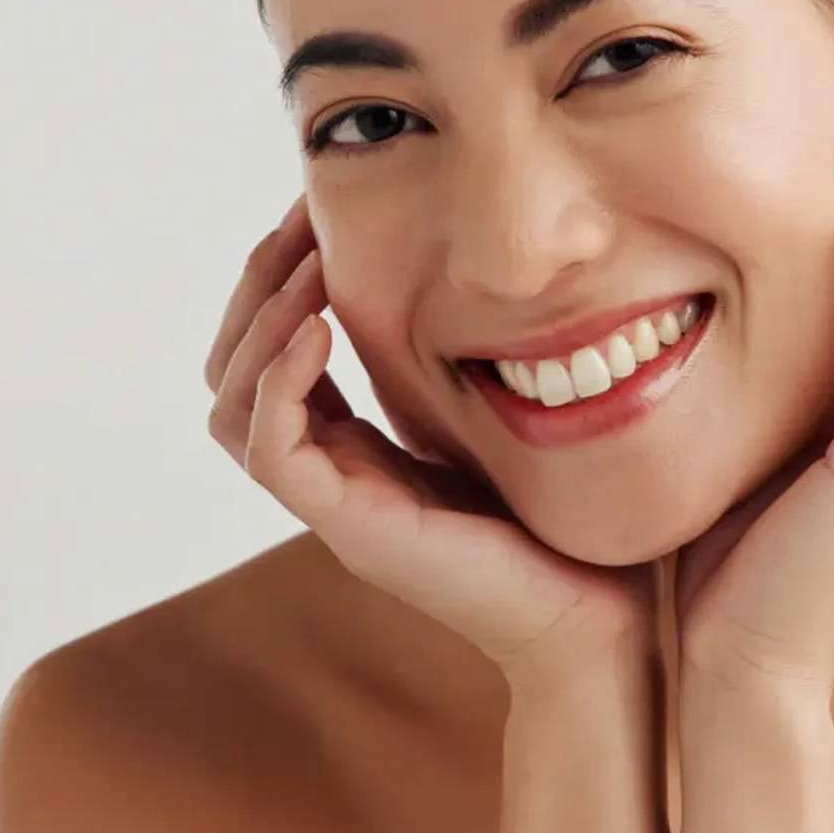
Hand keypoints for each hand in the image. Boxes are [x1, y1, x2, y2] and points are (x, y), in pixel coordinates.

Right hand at [205, 193, 655, 689]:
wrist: (602, 621)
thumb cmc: (570, 520)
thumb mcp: (508, 414)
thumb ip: (474, 361)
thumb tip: (488, 268)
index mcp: (361, 449)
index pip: (276, 356)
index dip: (286, 280)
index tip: (318, 212)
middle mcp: (334, 473)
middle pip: (232, 372)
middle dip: (257, 285)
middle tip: (296, 219)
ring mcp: (335, 503)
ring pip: (231, 406)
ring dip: (259, 322)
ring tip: (306, 264)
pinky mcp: (352, 527)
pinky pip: (271, 448)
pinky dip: (280, 379)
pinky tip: (318, 326)